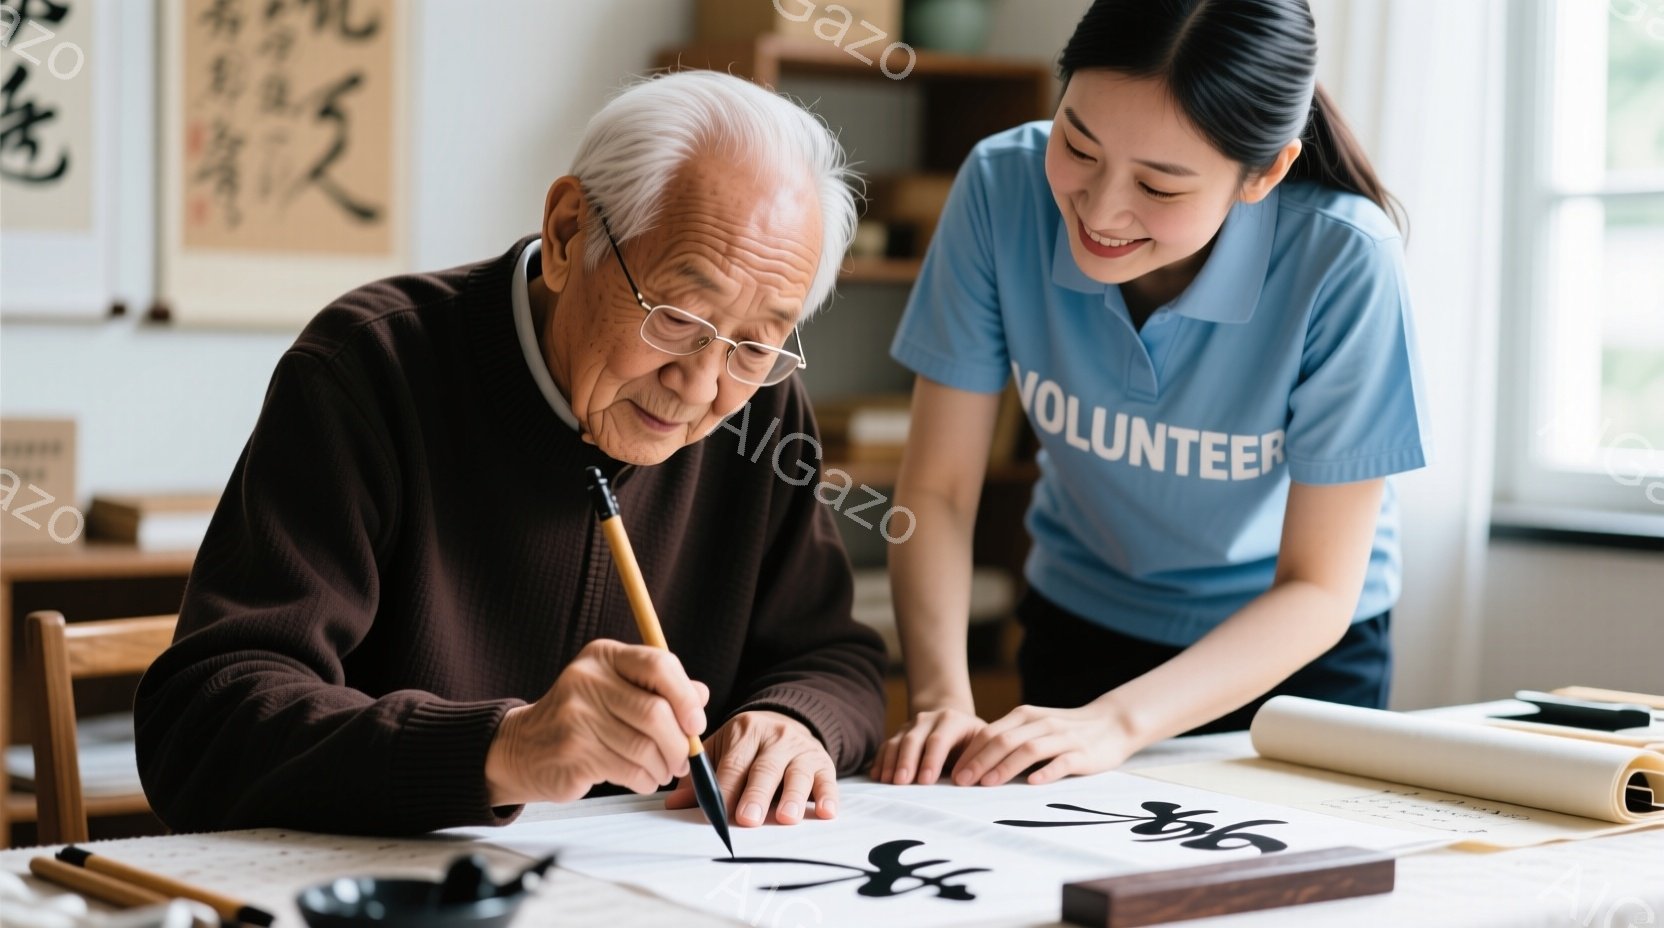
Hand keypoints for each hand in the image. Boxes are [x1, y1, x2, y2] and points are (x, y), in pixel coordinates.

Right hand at [484, 639, 708, 804]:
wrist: (523, 748)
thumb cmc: (580, 719)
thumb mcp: (617, 690)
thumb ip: (659, 689)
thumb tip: (701, 695)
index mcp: (604, 656)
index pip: (658, 665)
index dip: (685, 696)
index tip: (695, 723)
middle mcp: (587, 679)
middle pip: (655, 712)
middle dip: (678, 743)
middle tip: (683, 758)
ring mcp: (576, 715)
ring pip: (644, 746)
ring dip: (663, 766)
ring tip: (664, 771)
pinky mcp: (572, 750)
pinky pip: (628, 769)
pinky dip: (645, 780)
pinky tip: (643, 779)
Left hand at [665, 710, 834, 826]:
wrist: (789, 720)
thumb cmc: (750, 745)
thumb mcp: (724, 748)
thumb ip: (702, 775)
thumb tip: (674, 804)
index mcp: (746, 731)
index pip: (733, 763)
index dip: (725, 789)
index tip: (716, 812)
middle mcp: (776, 737)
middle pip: (765, 769)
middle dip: (756, 795)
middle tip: (747, 819)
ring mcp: (802, 749)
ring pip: (797, 773)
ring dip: (793, 797)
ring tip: (787, 818)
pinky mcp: (824, 762)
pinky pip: (827, 779)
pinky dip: (828, 796)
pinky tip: (826, 812)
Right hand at [870, 707, 986, 784]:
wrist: (953, 722)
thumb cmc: (972, 742)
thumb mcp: (982, 745)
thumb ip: (978, 760)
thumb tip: (972, 781)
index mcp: (953, 721)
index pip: (939, 739)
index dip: (931, 760)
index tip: (925, 782)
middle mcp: (929, 719)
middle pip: (914, 739)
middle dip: (907, 762)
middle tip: (901, 783)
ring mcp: (911, 725)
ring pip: (897, 742)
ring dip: (890, 763)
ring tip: (887, 782)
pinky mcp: (899, 734)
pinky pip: (886, 746)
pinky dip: (880, 761)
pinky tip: (877, 776)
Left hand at [949, 702, 1135, 786]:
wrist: (1111, 724)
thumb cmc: (1065, 731)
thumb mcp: (1034, 727)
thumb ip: (1009, 739)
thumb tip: (973, 763)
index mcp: (1025, 716)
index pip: (990, 732)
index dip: (970, 752)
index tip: (953, 772)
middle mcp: (1041, 723)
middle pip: (1004, 740)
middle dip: (979, 761)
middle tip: (961, 782)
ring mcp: (1063, 738)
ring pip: (1029, 749)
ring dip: (1005, 767)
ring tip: (987, 784)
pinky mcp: (1083, 754)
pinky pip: (1062, 762)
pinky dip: (1046, 772)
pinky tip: (1032, 783)